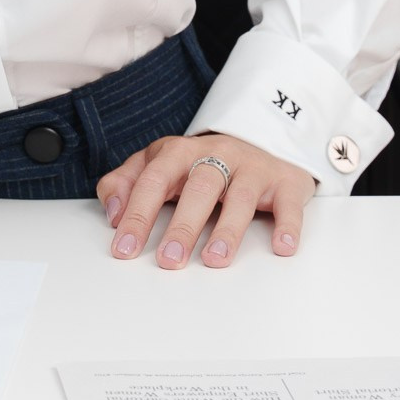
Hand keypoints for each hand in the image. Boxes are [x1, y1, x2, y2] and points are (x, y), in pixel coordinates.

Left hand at [96, 133, 317, 268]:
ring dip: (227, 230)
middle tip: (169, 260)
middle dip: (183, 225)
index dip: (137, 214)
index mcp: (180, 152)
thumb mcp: (160, 164)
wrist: (261, 139)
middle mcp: (217, 156)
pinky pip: (288, 203)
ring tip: (214, 259)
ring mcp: (252, 169)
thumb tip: (111, 213)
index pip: (154, 180)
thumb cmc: (202, 162)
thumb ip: (127, 182)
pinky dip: (287, 225)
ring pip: (240, 197)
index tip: (124, 248)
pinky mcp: (285, 182)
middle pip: (198, 187)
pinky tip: (281, 247)